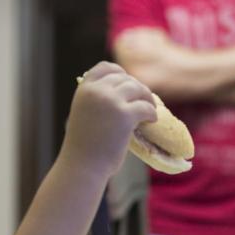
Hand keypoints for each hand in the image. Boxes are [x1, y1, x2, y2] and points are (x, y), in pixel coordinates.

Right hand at [61, 62, 156, 178]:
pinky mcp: (125, 115)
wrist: (82, 166)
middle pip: (125, 78)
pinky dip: (152, 112)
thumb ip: (97, 100)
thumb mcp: (84, 114)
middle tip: (144, 101)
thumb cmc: (84, 146)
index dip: (120, 73)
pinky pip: (145, 106)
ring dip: (147, 98)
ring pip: (138, 88)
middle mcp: (96, 91)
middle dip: (136, 88)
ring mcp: (110, 101)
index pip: (105, 67)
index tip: (128, 83)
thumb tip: (123, 92)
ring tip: (150, 109)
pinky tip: (152, 120)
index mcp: (84, 89)